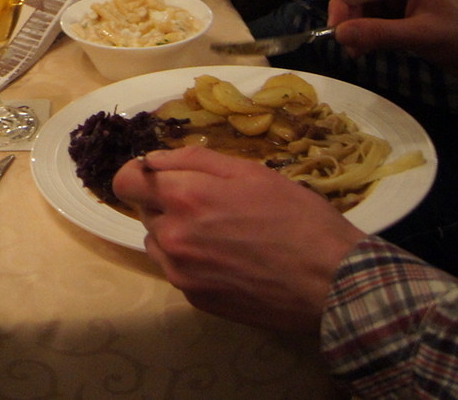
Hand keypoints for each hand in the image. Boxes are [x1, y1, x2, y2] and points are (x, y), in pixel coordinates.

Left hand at [111, 147, 362, 333]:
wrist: (332, 283)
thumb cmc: (297, 218)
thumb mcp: (251, 172)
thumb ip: (194, 160)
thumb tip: (154, 159)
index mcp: (185, 198)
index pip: (125, 181)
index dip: (141, 176)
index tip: (162, 177)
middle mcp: (172, 237)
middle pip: (145, 211)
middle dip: (168, 204)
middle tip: (212, 205)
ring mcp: (181, 273)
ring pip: (159, 243)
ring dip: (177, 234)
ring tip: (223, 235)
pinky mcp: (195, 299)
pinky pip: (178, 270)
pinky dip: (193, 262)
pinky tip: (230, 260)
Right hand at [331, 0, 457, 80]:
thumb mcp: (420, 35)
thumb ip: (379, 33)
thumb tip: (338, 34)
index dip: (345, 3)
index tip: (337, 30)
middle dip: (351, 19)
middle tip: (348, 47)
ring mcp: (406, 0)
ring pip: (369, 8)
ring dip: (358, 29)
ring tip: (357, 52)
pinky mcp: (407, 16)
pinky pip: (378, 19)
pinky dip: (369, 33)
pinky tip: (365, 48)